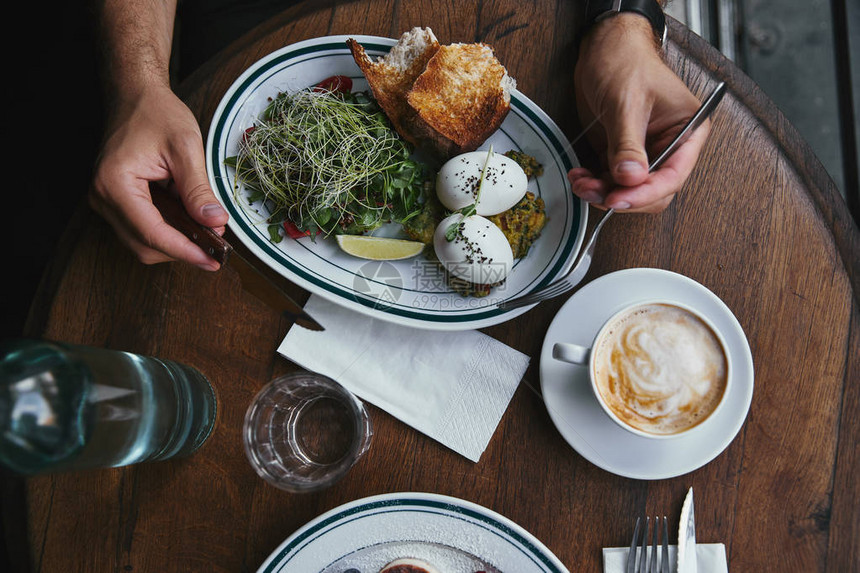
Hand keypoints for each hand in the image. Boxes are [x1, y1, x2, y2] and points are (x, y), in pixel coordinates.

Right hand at [90, 85, 228, 269]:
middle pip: (145, 246)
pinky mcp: (116, 202)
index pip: (152, 233)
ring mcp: (105, 202)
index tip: (213, 261)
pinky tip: (191, 223)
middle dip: (183, 250)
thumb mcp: (186, 147)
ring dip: (176, 243)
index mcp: (115, 184)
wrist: (135, 96)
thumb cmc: (156, 113)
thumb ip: (199, 189)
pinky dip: (168, 232)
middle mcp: (102, 198)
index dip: (185, 251)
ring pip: (143, 243)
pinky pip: (142, 229)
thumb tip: (215, 222)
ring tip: (207, 231)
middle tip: (218, 247)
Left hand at [570, 13, 710, 212]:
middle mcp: (669, 145)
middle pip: (653, 190)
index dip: (646, 192)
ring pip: (630, 190)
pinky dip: (595, 185)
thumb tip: (631, 178)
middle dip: (623, 195)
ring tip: (581, 183)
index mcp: (687, 130)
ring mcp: (644, 152)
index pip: (673, 175)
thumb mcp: (626, 103)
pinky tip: (580, 177)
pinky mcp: (621, 154)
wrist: (603, 48)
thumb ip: (628, 144)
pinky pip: (612, 181)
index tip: (620, 198)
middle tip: (596, 192)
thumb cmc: (625, 62)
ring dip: (604, 193)